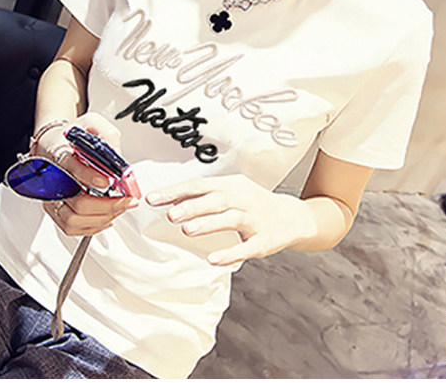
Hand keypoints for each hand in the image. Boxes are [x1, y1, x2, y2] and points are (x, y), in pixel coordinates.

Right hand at [37, 112, 137, 236]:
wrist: (53, 143)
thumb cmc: (72, 135)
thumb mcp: (91, 123)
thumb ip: (107, 135)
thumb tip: (118, 157)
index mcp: (60, 152)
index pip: (70, 167)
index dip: (90, 176)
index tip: (108, 181)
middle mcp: (54, 178)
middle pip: (76, 202)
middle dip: (106, 205)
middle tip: (127, 200)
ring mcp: (52, 196)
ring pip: (73, 219)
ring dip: (101, 218)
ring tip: (120, 208)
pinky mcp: (55, 209)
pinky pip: (70, 227)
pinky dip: (92, 227)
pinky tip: (107, 217)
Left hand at [145, 174, 316, 265]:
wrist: (292, 217)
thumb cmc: (253, 204)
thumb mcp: (231, 193)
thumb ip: (203, 197)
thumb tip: (171, 201)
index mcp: (231, 185)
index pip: (199, 185)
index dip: (176, 192)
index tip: (153, 198)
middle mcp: (243, 199)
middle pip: (215, 200)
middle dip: (192, 206)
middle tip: (170, 215)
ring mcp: (255, 219)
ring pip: (230, 219)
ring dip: (208, 224)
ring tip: (187, 230)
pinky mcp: (264, 240)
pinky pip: (246, 247)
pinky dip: (230, 253)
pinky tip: (213, 259)